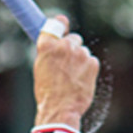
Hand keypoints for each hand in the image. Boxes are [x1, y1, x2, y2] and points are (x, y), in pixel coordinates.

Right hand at [33, 16, 99, 130]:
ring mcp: (80, 54)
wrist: (60, 109)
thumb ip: (50, 52)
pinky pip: (91, 62)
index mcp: (47, 46)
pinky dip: (87, 70)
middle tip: (66, 65)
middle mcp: (64, 46)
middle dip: (72, 48)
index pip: (57, 23)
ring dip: (79, 62)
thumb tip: (58, 41)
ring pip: (83, 52)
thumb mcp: (40, 68)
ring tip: (71, 78)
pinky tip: (79, 81)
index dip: (61, 23)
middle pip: (73, 38)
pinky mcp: (92, 63)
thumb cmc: (47, 92)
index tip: (63, 25)